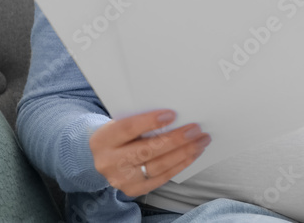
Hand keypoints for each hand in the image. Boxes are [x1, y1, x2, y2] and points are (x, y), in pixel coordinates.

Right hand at [89, 109, 211, 196]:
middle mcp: (109, 162)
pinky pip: (162, 178)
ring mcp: (121, 179)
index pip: (127, 129)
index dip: (149, 122)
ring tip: (201, 141)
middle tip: (195, 129)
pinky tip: (193, 154)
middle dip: (174, 139)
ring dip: (184, 153)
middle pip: (146, 150)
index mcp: (103, 139)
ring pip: (157, 166)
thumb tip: (174, 116)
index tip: (172, 114)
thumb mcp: (120, 123)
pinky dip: (180, 164)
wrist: (104, 158)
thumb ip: (139, 120)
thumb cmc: (119, 135)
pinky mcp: (134, 189)